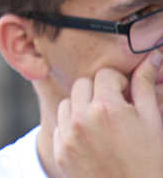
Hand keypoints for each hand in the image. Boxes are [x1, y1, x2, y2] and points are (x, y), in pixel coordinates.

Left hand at [53, 49, 162, 177]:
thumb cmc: (151, 159)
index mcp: (107, 107)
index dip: (119, 83)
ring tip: (102, 125)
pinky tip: (92, 141)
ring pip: (67, 103)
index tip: (126, 97)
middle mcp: (82, 119)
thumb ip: (145, 85)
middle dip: (98, 92)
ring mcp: (68, 136)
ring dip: (82, 108)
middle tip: (114, 110)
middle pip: (82, 84)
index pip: (105, 74)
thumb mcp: (153, 120)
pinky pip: (60, 126)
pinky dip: (72, 128)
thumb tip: (151, 55)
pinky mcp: (60, 152)